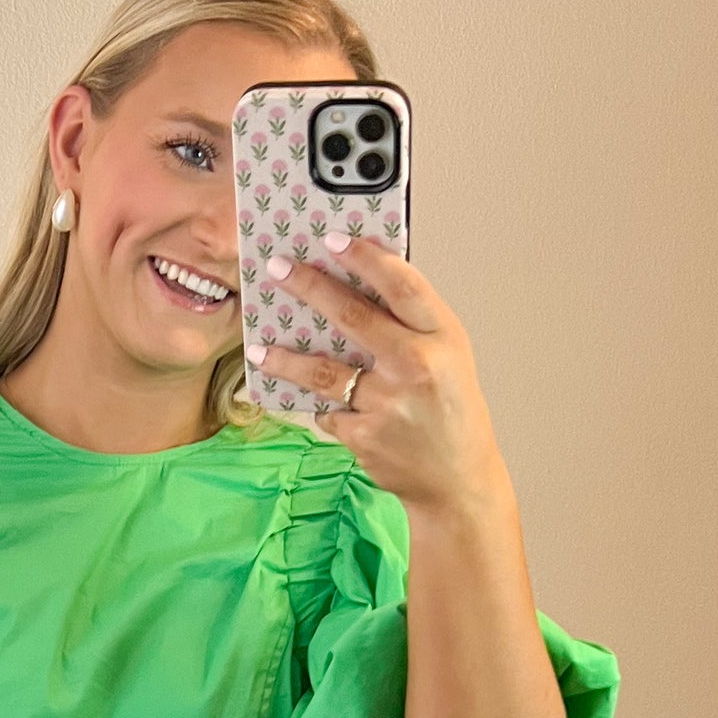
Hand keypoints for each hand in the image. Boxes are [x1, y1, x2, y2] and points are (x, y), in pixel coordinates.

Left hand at [247, 235, 506, 516]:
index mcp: (443, 337)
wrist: (456, 479)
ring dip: (286, 357)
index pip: (402, 284)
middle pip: (353, 317)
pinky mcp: (364, 436)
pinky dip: (320, 404)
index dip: (365, 258)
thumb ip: (412, 324)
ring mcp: (387, 403)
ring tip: (260, 347)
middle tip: (278, 270)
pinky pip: (327, 410)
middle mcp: (416, 365)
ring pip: (323, 370)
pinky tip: (309, 400)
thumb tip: (359, 284)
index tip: (332, 239)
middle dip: (310, 287)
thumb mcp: (449, 356)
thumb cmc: (451, 409)